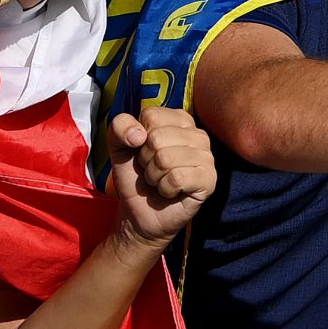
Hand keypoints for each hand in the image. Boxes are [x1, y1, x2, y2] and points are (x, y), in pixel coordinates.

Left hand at [106, 108, 216, 248]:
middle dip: (146, 160)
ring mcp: (207, 157)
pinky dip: (164, 188)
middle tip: (152, 170)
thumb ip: (119, 127)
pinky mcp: (209, 180)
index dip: (138, 138)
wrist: (140, 212)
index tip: (143, 151)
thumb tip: (138, 134)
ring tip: (159, 181)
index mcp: (180, 120)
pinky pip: (177, 178)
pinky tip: (169, 191)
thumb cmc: (135, 176)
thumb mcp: (119, 146)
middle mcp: (198, 134)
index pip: (151, 116)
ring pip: (166, 159)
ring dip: (154, 176)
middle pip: (157, 138)